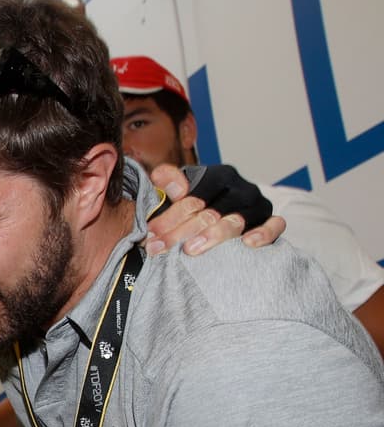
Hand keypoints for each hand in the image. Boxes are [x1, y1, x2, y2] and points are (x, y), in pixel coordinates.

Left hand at [144, 163, 284, 256]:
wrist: (220, 218)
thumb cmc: (196, 207)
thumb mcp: (178, 190)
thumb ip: (167, 180)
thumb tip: (169, 184)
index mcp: (220, 176)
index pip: (195, 196)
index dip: (171, 215)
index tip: (152, 232)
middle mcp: (241, 189)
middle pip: (211, 212)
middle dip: (181, 232)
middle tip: (159, 248)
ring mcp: (258, 206)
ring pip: (237, 221)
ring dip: (212, 236)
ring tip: (190, 250)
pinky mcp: (271, 222)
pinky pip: (274, 226)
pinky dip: (263, 233)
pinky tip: (247, 244)